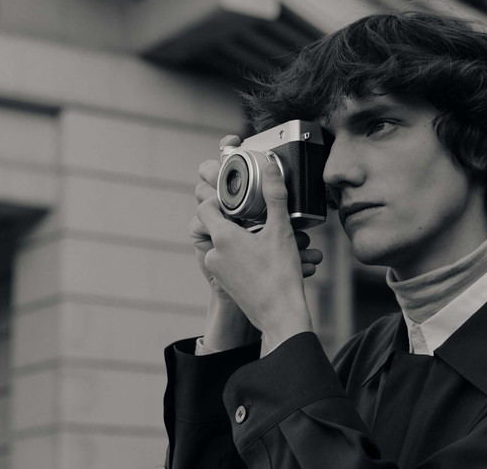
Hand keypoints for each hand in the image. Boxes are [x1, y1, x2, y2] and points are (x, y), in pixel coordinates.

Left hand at [191, 136, 322, 350]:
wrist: (280, 316)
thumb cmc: (280, 277)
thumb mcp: (281, 231)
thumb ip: (274, 197)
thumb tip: (271, 170)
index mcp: (223, 237)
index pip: (205, 206)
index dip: (219, 199)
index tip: (238, 199)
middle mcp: (214, 253)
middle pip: (218, 224)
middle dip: (239, 220)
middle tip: (261, 220)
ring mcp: (217, 270)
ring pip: (226, 244)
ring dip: (244, 240)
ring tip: (269, 243)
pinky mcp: (225, 283)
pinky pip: (230, 261)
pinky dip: (244, 257)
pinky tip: (266, 260)